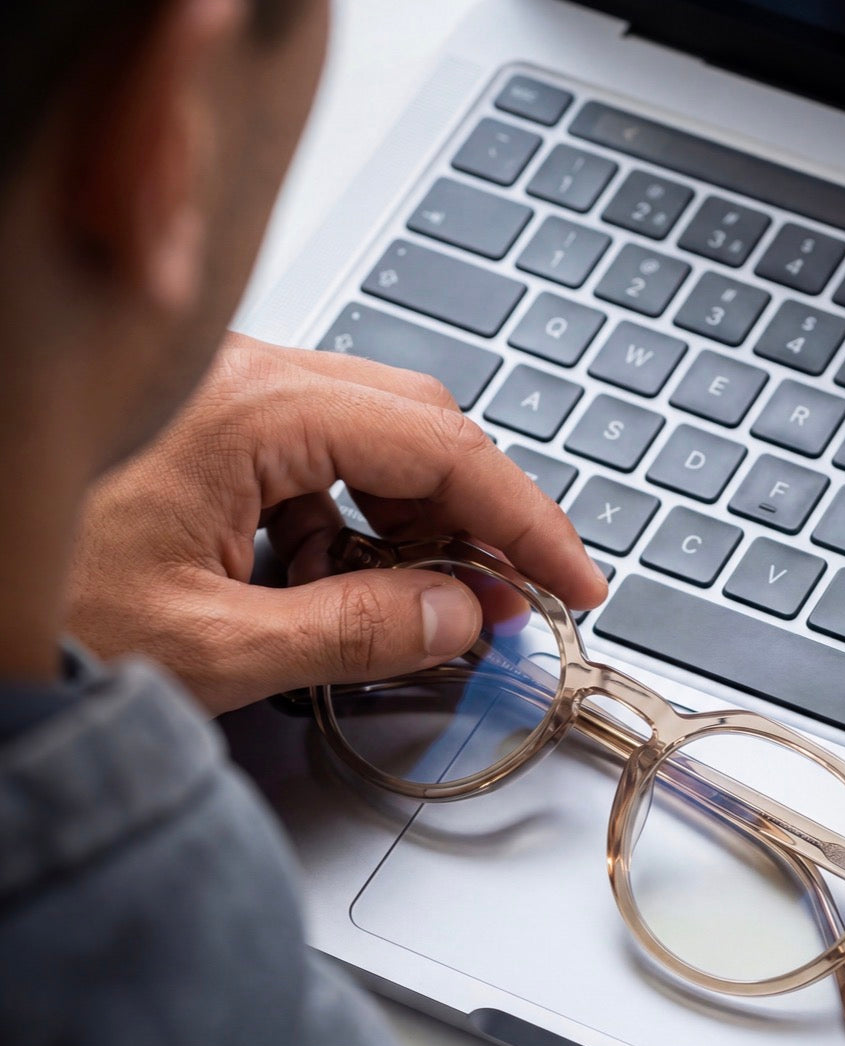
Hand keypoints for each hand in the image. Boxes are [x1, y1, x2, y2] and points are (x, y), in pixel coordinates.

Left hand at [66, 334, 606, 713]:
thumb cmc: (42, 609)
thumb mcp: (215, 648)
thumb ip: (359, 632)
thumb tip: (466, 613)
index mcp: (244, 414)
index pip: (438, 445)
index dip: (525, 519)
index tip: (573, 580)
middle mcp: (239, 380)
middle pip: (417, 422)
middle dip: (479, 514)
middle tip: (513, 599)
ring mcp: (224, 397)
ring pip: (374, 435)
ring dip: (420, 518)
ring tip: (433, 604)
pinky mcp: (212, 427)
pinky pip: (321, 454)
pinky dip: (360, 518)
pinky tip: (348, 581)